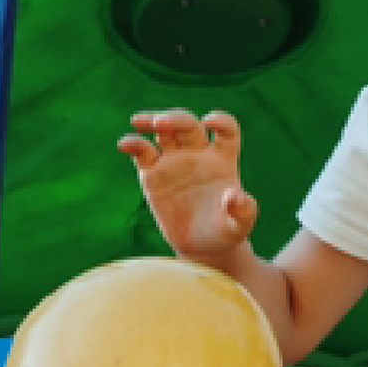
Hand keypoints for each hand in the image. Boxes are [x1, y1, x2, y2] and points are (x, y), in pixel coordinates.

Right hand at [116, 108, 258, 262]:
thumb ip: (243, 210)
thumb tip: (235, 197)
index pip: (226, 129)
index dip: (221, 121)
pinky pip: (142, 153)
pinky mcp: (153, 174)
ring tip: (138, 121)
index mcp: (223, 159)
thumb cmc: (226, 232)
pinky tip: (124, 144)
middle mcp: (198, 154)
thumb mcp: (240, 225)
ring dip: (151, 120)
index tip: (210, 122)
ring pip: (163, 131)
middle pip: (188, 124)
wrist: (202, 247)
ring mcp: (174, 162)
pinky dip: (133, 145)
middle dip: (175, 119)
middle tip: (160, 123)